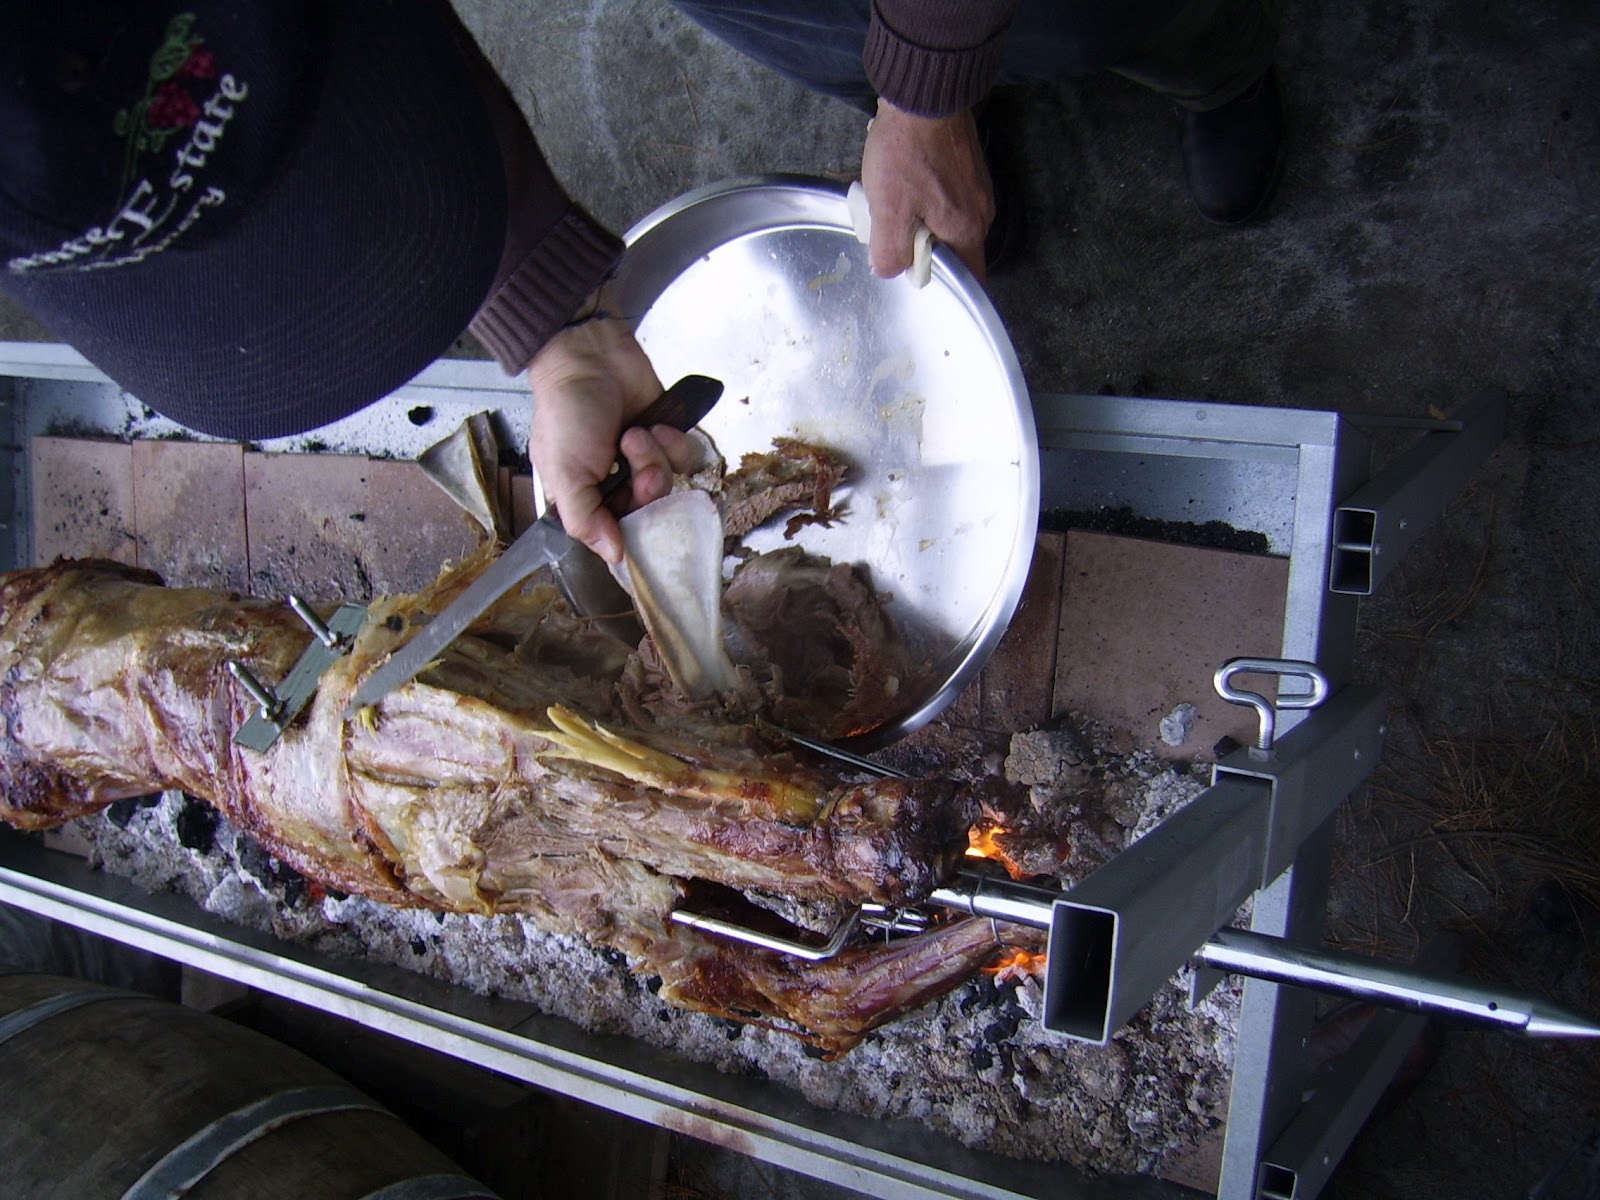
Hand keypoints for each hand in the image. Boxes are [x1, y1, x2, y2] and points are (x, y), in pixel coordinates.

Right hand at [527, 305, 701, 563]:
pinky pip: (687, 459)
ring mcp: (644, 462)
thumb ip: (585, 521)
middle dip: (647, 490)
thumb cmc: (567, 413)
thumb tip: (614, 557)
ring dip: (655, 459)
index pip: (616, 537)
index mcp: (585, 500)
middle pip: (650, 514)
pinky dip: (673, 442)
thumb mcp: (564, 474)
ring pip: (670, 485)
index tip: (643, 528)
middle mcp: (616, 486)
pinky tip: (654, 424)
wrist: (590, 355)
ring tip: (636, 433)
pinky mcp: (668, 439)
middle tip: (637, 468)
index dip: (633, 535)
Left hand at [860, 99, 993, 281]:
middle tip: (892, 231)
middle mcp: (981, 211)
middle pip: (954, 248)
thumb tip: (891, 271)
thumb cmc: (907, 154)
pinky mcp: (967, 164)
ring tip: (894, 201)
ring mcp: (977, 185)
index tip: (914, 273)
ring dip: (921, 219)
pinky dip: (926, 196)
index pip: (968, 277)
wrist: (925, 93)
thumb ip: (890, 253)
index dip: (942, 282)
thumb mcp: (888, 212)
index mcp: (967, 230)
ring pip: (948, 220)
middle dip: (924, 247)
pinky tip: (904, 180)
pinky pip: (947, 195)